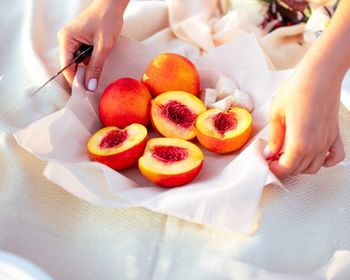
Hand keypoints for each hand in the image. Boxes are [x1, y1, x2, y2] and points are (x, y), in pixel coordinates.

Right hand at [57, 0, 127, 90]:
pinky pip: (83, 56)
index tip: (83, 93)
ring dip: (87, 69)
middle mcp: (66, 40)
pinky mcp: (81, 41)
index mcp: (66, 39)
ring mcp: (73, 40)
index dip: (74, 80)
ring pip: (78, 62)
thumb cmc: (107, 19)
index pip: (66, 66)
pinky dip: (90, 62)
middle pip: (70, 65)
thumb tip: (90, 86)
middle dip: (81, 76)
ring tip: (96, 76)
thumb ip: (96, 67)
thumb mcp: (103, 46)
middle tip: (91, 88)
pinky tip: (98, 66)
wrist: (113, 5)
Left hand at [268, 59, 344, 177]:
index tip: (266, 163)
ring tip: (287, 155)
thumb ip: (275, 137)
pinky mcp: (334, 134)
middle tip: (272, 158)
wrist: (321, 74)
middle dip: (283, 167)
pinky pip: (334, 157)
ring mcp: (327, 141)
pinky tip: (313, 155)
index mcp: (299, 143)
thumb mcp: (276, 114)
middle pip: (298, 169)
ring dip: (299, 166)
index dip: (274, 169)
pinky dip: (324, 162)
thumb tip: (271, 151)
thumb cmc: (298, 89)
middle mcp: (316, 146)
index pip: (286, 168)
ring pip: (314, 167)